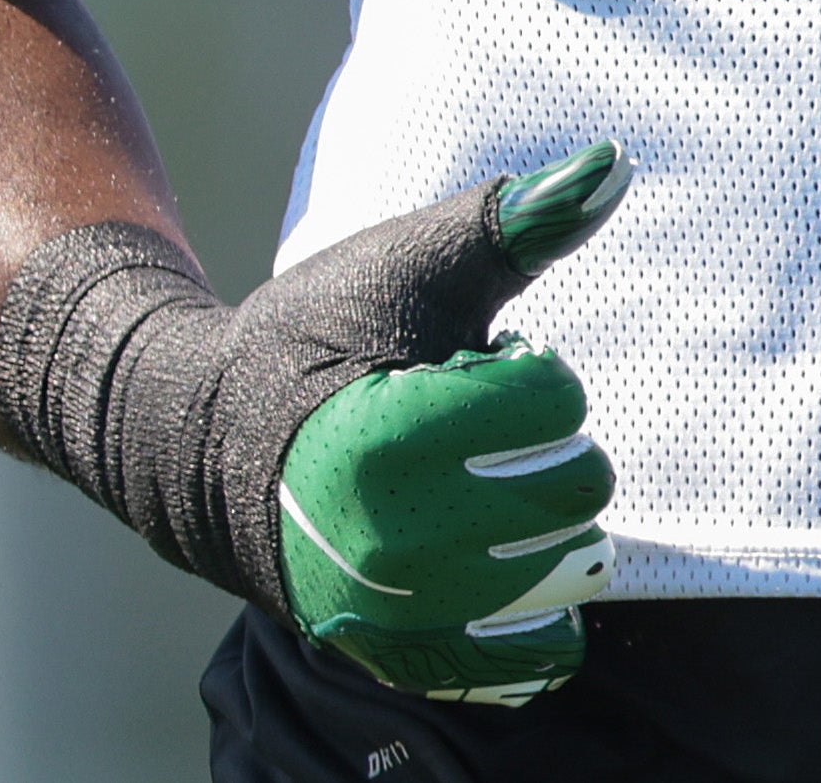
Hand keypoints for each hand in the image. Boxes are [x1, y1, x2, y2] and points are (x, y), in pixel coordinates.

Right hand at [0, 142, 632, 706]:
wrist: (205, 449)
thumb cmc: (318, 338)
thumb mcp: (410, 264)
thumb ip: (518, 222)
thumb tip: (614, 163)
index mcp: (389, 434)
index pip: (552, 399)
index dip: (528, 367)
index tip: (468, 366)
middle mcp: (393, 542)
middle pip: (574, 487)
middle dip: (542, 443)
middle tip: (470, 428)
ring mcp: (401, 614)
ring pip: (569, 568)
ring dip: (543, 518)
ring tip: (471, 486)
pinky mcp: (407, 658)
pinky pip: (537, 650)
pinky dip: (540, 605)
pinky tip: (500, 555)